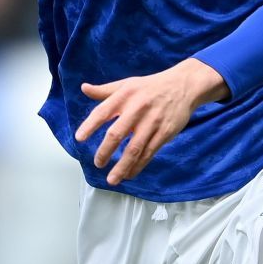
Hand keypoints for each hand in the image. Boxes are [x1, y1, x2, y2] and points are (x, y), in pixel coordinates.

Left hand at [74, 60, 227, 185]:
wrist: (184, 85)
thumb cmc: (150, 86)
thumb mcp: (127, 84)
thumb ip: (104, 91)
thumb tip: (83, 88)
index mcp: (125, 96)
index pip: (103, 111)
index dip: (90, 125)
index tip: (79, 138)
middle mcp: (137, 109)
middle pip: (117, 134)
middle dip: (105, 151)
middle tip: (98, 163)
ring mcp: (152, 122)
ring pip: (134, 149)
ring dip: (122, 166)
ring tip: (112, 179)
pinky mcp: (165, 132)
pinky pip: (149, 153)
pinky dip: (138, 166)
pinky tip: (129, 174)